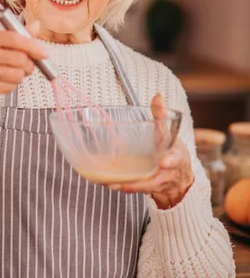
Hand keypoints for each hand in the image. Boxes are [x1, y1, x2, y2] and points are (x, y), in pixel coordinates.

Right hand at [0, 22, 45, 136]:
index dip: (33, 46)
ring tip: (10, 76)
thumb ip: (19, 35)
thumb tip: (37, 24)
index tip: (44, 54)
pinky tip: (1, 84)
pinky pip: (9, 87)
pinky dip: (10, 87)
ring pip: (17, 74)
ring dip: (19, 77)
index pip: (15, 38)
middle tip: (26, 68)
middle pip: (20, 58)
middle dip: (28, 66)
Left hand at [107, 94, 193, 208]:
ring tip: (109, 183)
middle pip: (155, 180)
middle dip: (140, 182)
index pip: (175, 159)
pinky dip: (122, 187)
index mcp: (175, 157)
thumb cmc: (171, 150)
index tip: (163, 162)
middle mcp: (167, 174)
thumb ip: (161, 116)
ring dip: (126, 187)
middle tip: (123, 183)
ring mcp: (157, 183)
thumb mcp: (169, 133)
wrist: (180, 176)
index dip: (170, 161)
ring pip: (142, 188)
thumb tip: (157, 96)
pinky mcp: (147, 188)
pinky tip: (106, 183)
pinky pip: (135, 190)